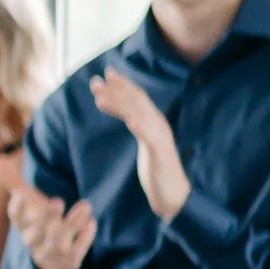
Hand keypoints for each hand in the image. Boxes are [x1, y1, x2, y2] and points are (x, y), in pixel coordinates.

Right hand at [0, 152, 95, 268]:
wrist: (50, 262)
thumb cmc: (38, 223)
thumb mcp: (28, 204)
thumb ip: (15, 183)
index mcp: (23, 224)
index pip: (16, 217)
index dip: (18, 208)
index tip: (22, 195)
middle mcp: (34, 239)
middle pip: (37, 231)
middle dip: (46, 217)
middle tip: (57, 201)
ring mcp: (51, 252)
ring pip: (58, 241)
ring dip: (72, 224)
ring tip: (85, 206)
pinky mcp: (69, 261)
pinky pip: (76, 252)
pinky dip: (85, 239)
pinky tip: (91, 224)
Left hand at [90, 68, 191, 218]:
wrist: (174, 195)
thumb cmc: (158, 171)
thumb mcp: (146, 144)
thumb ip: (139, 128)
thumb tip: (129, 116)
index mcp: (154, 123)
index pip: (138, 99)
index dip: (122, 85)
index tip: (106, 74)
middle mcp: (158, 126)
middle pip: (137, 101)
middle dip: (116, 89)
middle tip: (95, 80)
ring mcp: (160, 139)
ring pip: (140, 115)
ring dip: (120, 104)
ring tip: (100, 98)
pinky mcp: (160, 153)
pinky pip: (150, 137)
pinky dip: (141, 126)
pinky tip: (131, 121)